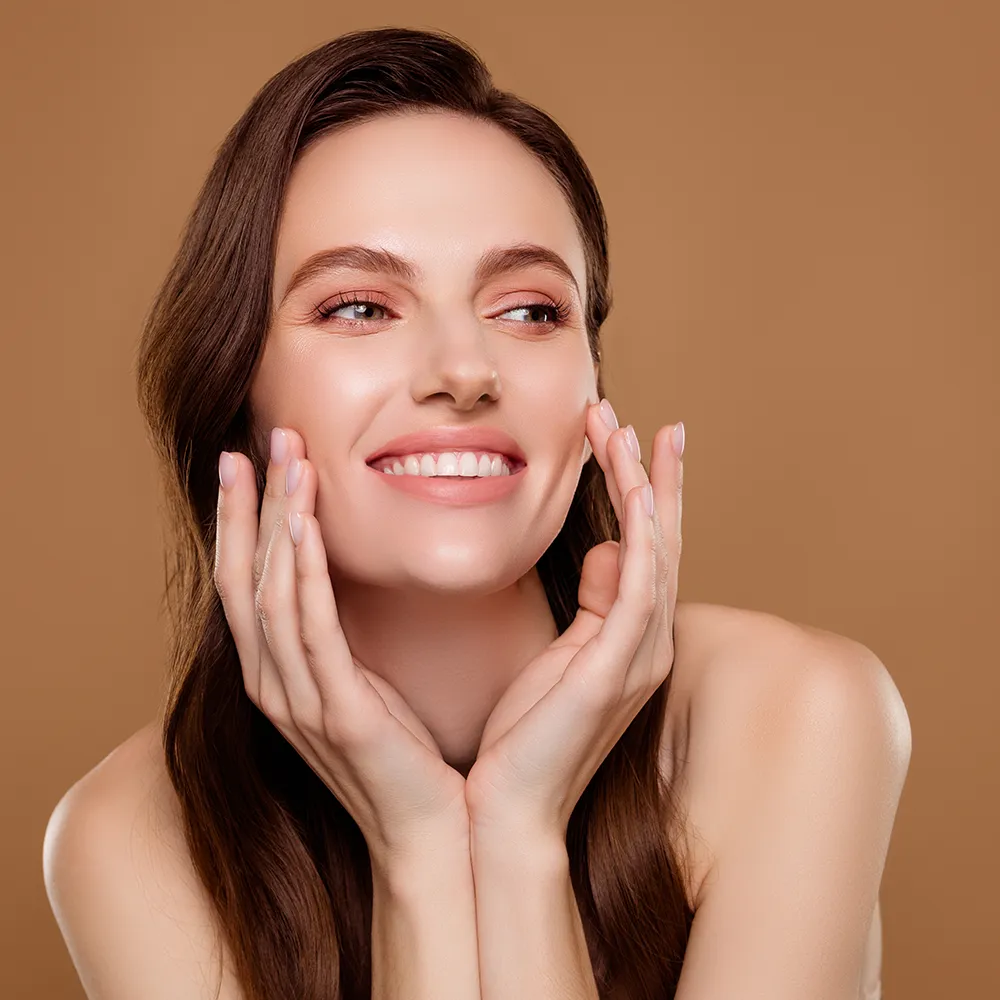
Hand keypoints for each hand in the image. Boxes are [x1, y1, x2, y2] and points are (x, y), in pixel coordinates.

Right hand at [214, 427, 470, 867]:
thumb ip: (342, 636)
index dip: (243, 521)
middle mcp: (274, 686)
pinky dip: (305, 575)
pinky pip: (312, 632)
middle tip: (268, 439)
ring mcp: (299, 703)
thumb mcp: (364, 683)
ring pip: (272, 593)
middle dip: (254, 505)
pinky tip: (308, 528)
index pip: (246, 583)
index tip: (250, 462)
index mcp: (279, 677)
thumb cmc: (404, 757)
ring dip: (280, 523)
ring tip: (290, 461)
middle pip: (247, 577)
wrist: (432, 833)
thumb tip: (345, 576)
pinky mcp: (338, 715)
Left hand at [464, 401, 683, 840]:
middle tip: (630, 416)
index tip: (630, 436)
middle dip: (648, 474)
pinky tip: (636, 492)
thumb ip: (593, 602)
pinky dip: (645, 536)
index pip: (646, 548)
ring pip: (655, 552)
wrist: (506, 807)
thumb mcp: (559, 654)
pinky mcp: (619, 669)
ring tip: (623, 430)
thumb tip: (609, 549)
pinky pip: (641, 589)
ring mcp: (640, 655)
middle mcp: (648, 641)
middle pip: (660, 540)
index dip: (645, 490)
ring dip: (642, 487)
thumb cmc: (524, 733)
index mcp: (630, 637)